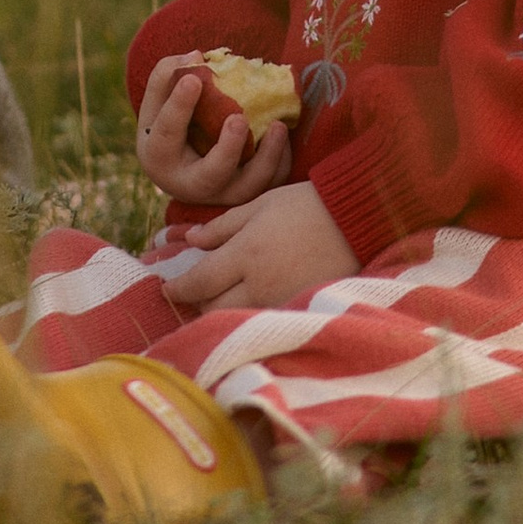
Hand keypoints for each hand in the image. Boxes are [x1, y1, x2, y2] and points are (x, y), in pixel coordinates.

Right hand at [136, 54, 292, 208]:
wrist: (181, 164)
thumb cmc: (167, 124)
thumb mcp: (157, 103)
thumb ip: (167, 75)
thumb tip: (196, 56)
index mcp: (159, 158)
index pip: (168, 133)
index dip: (179, 106)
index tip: (194, 79)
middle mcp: (189, 185)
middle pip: (211, 176)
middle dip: (228, 149)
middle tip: (239, 119)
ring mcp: (220, 194)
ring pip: (247, 187)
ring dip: (267, 159)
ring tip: (278, 126)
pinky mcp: (245, 196)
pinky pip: (269, 185)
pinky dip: (280, 162)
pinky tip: (283, 134)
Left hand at [159, 181, 358, 311]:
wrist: (356, 220)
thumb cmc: (304, 205)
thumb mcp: (259, 206)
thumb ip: (222, 226)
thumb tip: (191, 240)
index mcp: (245, 254)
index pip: (199, 283)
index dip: (178, 289)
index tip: (167, 288)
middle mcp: (259, 284)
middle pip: (213, 309)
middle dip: (198, 304)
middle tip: (193, 292)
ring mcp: (280, 301)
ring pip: (237, 318)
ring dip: (223, 311)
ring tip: (218, 297)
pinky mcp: (298, 309)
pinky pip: (263, 318)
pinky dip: (250, 314)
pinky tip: (249, 302)